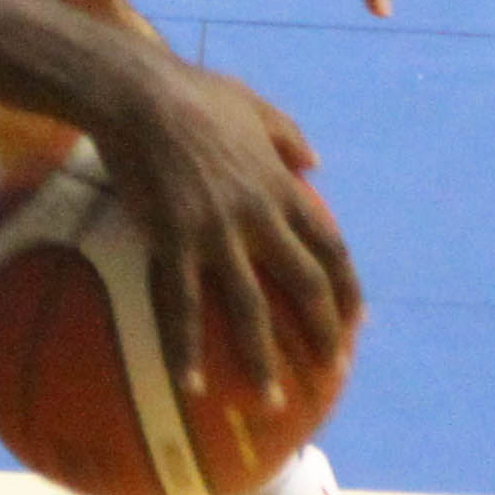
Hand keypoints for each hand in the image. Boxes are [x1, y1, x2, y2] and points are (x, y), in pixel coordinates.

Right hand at [83, 48, 359, 424]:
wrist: (137, 93)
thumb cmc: (192, 91)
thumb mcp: (254, 105)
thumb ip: (288, 136)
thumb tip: (315, 160)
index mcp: (281, 186)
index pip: (331, 247)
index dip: (348, 287)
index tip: (358, 320)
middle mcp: (260, 216)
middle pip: (307, 285)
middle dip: (326, 333)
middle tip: (332, 371)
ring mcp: (217, 232)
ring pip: (252, 309)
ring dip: (265, 360)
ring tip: (273, 403)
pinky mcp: (173, 239)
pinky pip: (182, 305)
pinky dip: (187, 348)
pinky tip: (188, 382)